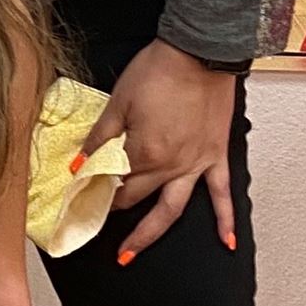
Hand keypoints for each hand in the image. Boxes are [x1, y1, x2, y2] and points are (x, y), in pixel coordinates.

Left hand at [79, 40, 236, 259]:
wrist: (200, 51)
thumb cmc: (160, 70)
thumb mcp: (118, 102)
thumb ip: (99, 138)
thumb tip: (80, 162)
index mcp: (145, 152)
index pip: (113, 182)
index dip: (94, 191)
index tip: (80, 198)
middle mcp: (172, 165)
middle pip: (136, 200)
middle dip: (113, 213)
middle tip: (94, 225)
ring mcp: (196, 164)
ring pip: (172, 210)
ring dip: (150, 235)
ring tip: (131, 254)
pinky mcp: (215, 155)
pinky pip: (222, 194)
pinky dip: (225, 219)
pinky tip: (225, 241)